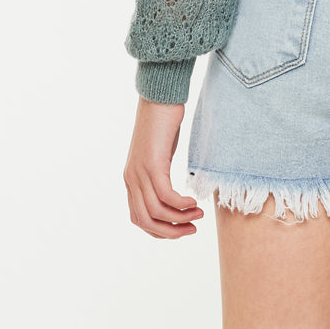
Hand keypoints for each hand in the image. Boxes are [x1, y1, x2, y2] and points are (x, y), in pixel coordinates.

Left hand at [123, 95, 204, 238]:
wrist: (159, 97)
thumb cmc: (162, 122)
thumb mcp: (158, 153)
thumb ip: (158, 173)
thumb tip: (169, 191)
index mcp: (131, 179)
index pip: (139, 218)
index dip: (160, 230)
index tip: (181, 228)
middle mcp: (131, 179)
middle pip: (146, 221)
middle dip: (170, 231)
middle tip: (192, 229)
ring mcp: (140, 172)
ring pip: (156, 211)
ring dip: (180, 219)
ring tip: (198, 215)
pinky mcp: (153, 164)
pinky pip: (165, 195)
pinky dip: (181, 204)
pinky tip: (194, 202)